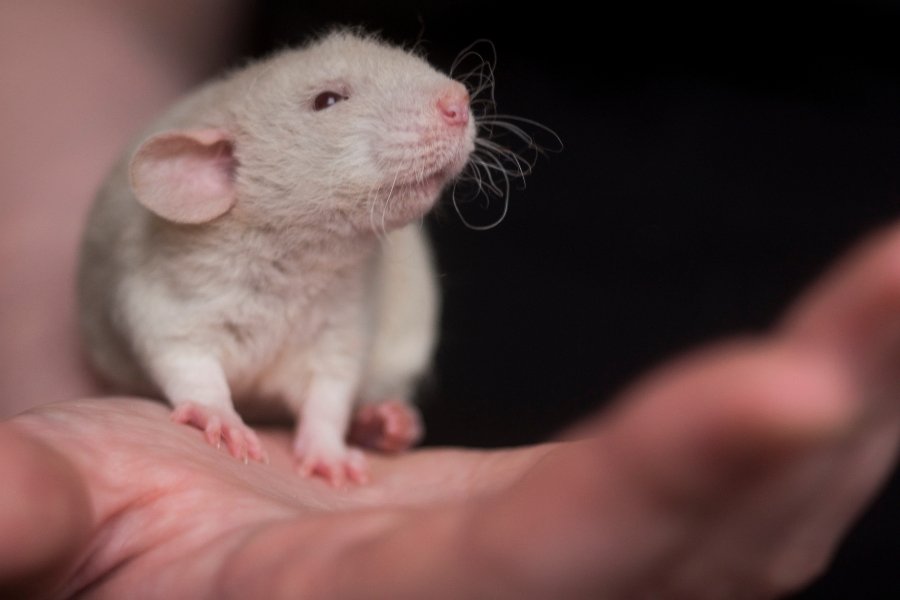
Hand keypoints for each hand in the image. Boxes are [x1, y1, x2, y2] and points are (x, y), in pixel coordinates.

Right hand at [5, 223, 899, 598]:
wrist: (201, 572)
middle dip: (822, 403)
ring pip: (748, 520)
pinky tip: (845, 357)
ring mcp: (568, 574)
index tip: (792, 386)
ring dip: (843, 402)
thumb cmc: (136, 553)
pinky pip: (722, 493)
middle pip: (707, 536)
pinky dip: (794, 425)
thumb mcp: (78, 530)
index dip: (668, 480)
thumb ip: (40, 517)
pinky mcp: (587, 537)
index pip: (556, 556)